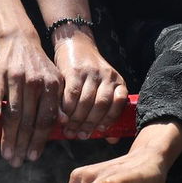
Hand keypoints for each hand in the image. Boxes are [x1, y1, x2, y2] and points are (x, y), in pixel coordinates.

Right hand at [0, 31, 61, 167]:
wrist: (20, 41)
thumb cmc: (39, 66)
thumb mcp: (55, 81)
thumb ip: (58, 103)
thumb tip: (64, 124)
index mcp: (51, 87)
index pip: (45, 120)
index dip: (39, 141)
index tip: (33, 157)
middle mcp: (35, 83)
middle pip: (28, 120)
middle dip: (22, 145)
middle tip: (16, 162)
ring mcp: (16, 78)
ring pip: (13, 112)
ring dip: (8, 135)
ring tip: (7, 153)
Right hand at [51, 24, 128, 139]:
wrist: (76, 43)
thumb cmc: (90, 73)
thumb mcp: (103, 87)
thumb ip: (108, 110)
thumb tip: (112, 139)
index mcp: (118, 82)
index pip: (117, 105)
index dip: (108, 120)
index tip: (98, 132)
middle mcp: (107, 77)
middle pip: (100, 105)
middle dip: (89, 123)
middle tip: (80, 135)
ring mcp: (91, 73)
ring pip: (86, 102)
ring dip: (77, 119)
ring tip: (70, 130)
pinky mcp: (75, 71)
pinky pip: (72, 94)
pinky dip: (67, 109)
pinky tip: (63, 117)